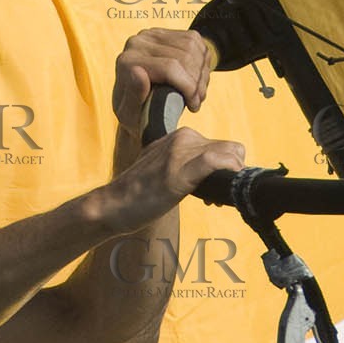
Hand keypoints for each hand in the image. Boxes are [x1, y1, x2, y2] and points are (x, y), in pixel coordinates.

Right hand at [98, 127, 245, 233]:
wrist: (113, 205)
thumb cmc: (138, 194)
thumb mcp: (164, 168)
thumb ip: (185, 164)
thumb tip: (210, 174)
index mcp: (180, 137)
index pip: (221, 145)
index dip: (227, 166)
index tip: (217, 187)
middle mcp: (182, 138)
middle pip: (231, 149)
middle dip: (231, 173)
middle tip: (215, 198)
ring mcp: (181, 153)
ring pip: (229, 153)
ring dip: (230, 178)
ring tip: (212, 201)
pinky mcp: (179, 171)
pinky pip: (216, 161)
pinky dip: (229, 171)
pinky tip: (222, 190)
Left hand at [111, 29, 213, 136]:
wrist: (139, 107)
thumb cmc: (135, 117)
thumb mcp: (131, 117)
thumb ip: (133, 97)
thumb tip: (138, 71)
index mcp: (126, 62)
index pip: (170, 67)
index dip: (189, 87)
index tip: (194, 106)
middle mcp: (136, 43)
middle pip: (184, 56)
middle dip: (197, 82)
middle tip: (197, 100)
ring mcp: (151, 35)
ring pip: (192, 47)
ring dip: (202, 73)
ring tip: (197, 92)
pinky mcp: (165, 32)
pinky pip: (195, 40)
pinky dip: (202, 61)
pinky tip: (195, 78)